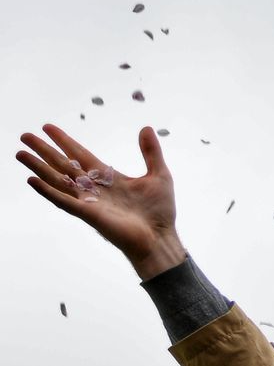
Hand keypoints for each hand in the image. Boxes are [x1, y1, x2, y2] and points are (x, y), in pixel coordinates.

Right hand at [15, 124, 185, 279]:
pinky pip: (63, 201)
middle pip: (63, 165)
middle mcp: (94, 188)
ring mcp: (89, 202)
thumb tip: (146, 127)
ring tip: (20, 154)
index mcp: (108, 178)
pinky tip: (32, 180)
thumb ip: (151, 152)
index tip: (47, 127)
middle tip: (24, 136)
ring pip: (58, 180)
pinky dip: (47, 191)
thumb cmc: (160, 212)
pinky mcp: (88, 214)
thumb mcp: (159, 175)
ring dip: (39, 167)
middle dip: (44, 150)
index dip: (64, 141)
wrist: (160, 238)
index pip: (80, 154)